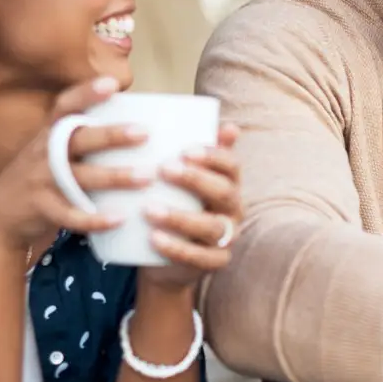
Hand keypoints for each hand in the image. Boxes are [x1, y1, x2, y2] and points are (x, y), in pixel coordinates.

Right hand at [0, 77, 143, 258]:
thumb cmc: (40, 180)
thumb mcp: (49, 153)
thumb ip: (78, 139)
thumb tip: (129, 121)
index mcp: (48, 135)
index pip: (64, 106)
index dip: (86, 93)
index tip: (112, 84)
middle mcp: (43, 154)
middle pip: (78, 139)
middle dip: (110, 135)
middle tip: (144, 132)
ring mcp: (40, 181)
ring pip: (79, 177)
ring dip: (114, 177)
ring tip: (146, 176)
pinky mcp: (40, 209)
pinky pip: (70, 214)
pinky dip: (95, 218)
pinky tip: (120, 219)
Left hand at [137, 123, 242, 292]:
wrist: (165, 261)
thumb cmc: (172, 208)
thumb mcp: (177, 182)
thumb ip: (185, 155)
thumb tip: (194, 119)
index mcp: (228, 184)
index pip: (231, 165)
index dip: (213, 156)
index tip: (185, 149)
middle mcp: (233, 210)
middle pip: (224, 192)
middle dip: (196, 180)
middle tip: (164, 169)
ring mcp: (226, 239)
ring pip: (212, 227)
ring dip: (181, 216)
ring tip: (149, 209)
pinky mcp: (214, 263)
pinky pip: (200, 257)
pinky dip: (176, 247)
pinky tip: (153, 238)